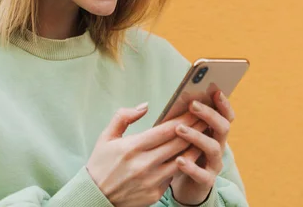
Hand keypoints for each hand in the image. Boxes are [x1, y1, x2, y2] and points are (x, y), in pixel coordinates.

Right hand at [86, 103, 203, 206]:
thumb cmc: (101, 163)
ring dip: (195, 146)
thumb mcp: (106, 136)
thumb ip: (124, 117)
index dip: (183, 119)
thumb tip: (145, 106)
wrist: (96, 196)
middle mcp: (144, 164)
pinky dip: (185, 163)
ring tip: (204, 135)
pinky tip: (191, 154)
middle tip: (206, 117)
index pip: (166, 130)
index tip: (194, 110)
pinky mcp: (155, 193)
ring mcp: (151, 180)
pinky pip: (174, 175)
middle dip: (194, 129)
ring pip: (182, 160)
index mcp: (132, 147)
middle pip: (178, 143)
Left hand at [170, 91, 234, 205]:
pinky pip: (201, 174)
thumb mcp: (184, 135)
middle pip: (222, 128)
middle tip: (192, 105)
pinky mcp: (206, 181)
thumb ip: (184, 120)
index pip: (226, 116)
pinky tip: (179, 160)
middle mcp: (218, 146)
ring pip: (213, 148)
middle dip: (209, 114)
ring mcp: (214, 164)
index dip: (224, 104)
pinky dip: (191, 166)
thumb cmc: (182, 153)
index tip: (216, 91)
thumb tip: (178, 99)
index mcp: (214, 133)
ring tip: (179, 129)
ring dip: (196, 136)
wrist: (185, 186)